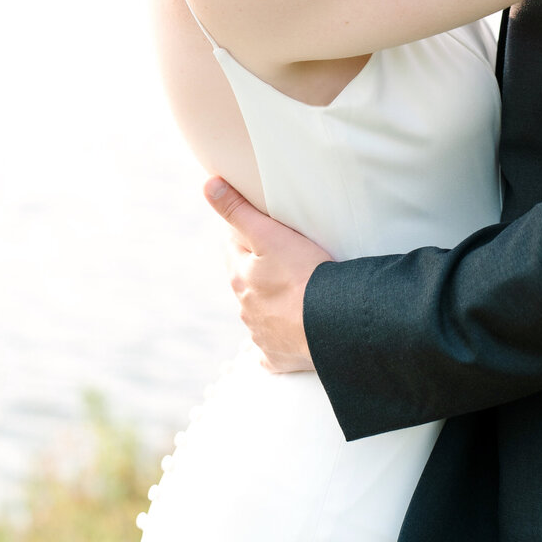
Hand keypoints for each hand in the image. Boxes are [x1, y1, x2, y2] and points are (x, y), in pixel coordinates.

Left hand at [204, 177, 332, 372]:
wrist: (332, 323)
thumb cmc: (303, 275)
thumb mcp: (269, 234)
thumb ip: (238, 210)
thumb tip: (208, 185)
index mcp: (240, 276)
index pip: (235, 247)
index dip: (250, 235)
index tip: (269, 230)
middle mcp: (245, 307)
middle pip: (248, 281)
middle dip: (261, 270)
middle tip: (289, 258)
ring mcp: (260, 334)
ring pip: (260, 313)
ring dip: (272, 302)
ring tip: (298, 291)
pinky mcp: (278, 357)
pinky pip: (272, 348)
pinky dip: (278, 340)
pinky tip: (290, 333)